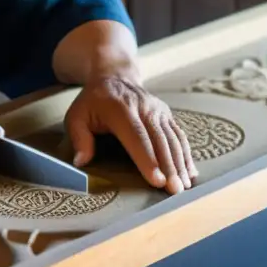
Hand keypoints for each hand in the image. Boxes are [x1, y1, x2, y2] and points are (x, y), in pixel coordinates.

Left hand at [64, 75, 196, 194]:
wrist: (114, 76)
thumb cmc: (93, 102)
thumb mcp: (76, 115)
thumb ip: (79, 138)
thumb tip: (81, 162)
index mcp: (120, 108)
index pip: (136, 136)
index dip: (147, 159)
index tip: (157, 180)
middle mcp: (143, 107)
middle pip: (160, 140)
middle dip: (169, 167)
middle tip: (175, 191)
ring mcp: (158, 109)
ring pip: (173, 139)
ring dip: (181, 164)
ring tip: (184, 186)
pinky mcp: (166, 114)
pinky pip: (178, 135)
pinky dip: (186, 155)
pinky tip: (190, 172)